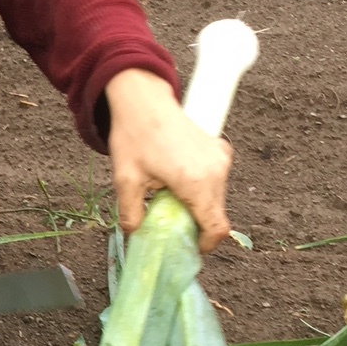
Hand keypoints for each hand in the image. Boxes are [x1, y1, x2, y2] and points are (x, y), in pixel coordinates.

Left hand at [105, 67, 231, 251]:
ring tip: (169, 192)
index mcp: (196, 182)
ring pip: (216, 198)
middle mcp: (216, 171)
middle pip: (215, 214)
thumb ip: (131, 214)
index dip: (205, 244)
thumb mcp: (125, 180)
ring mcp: (221, 158)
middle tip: (169, 218)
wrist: (144, 99)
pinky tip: (176, 177)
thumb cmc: (134, 136)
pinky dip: (201, 187)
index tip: (189, 246)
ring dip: (197, 203)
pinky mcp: (221, 149)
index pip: (216, 227)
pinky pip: (216, 180)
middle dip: (195, 222)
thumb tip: (135, 236)